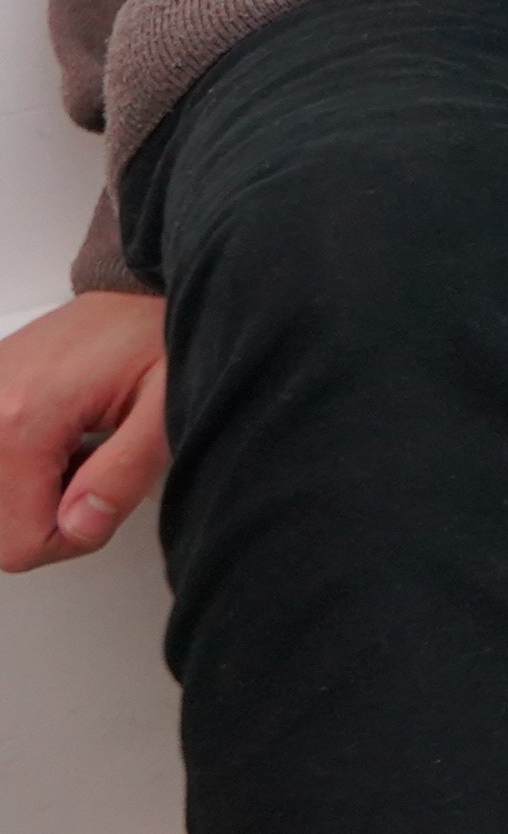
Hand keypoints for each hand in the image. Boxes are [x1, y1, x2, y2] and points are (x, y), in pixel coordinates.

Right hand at [1, 288, 168, 568]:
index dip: (75, 538)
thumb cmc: (155, 337)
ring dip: (30, 497)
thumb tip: (80, 528)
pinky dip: (15, 474)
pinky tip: (54, 445)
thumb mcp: (166, 409)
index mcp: (19, 421)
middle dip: (49, 519)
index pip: (18, 543)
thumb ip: (123, 475)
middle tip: (93, 471)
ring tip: (76, 454)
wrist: (135, 289)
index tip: (107, 499)